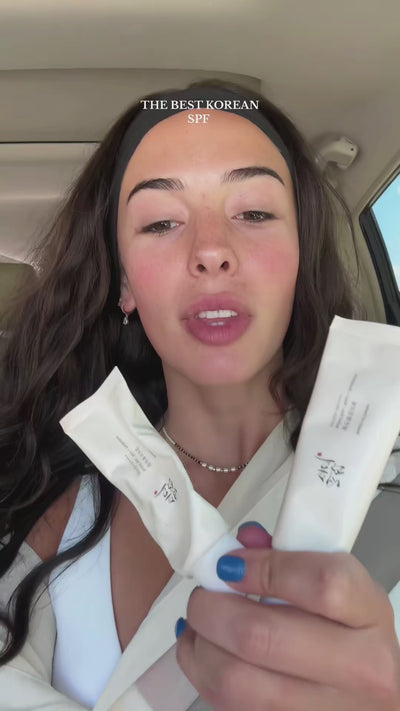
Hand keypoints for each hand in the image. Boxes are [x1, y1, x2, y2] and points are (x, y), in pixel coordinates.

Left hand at [176, 523, 399, 709]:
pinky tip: (204, 648)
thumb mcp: (338, 579)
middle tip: (203, 591)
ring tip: (200, 621)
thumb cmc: (352, 627)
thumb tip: (238, 547)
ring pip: (235, 681)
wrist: (371, 684)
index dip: (263, 568)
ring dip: (201, 643)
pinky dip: (201, 671)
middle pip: (262, 637)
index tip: (230, 563)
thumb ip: (287, 555)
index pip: (319, 585)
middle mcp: (357, 671)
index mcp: (369, 615)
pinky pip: (226, 705)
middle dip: (214, 607)